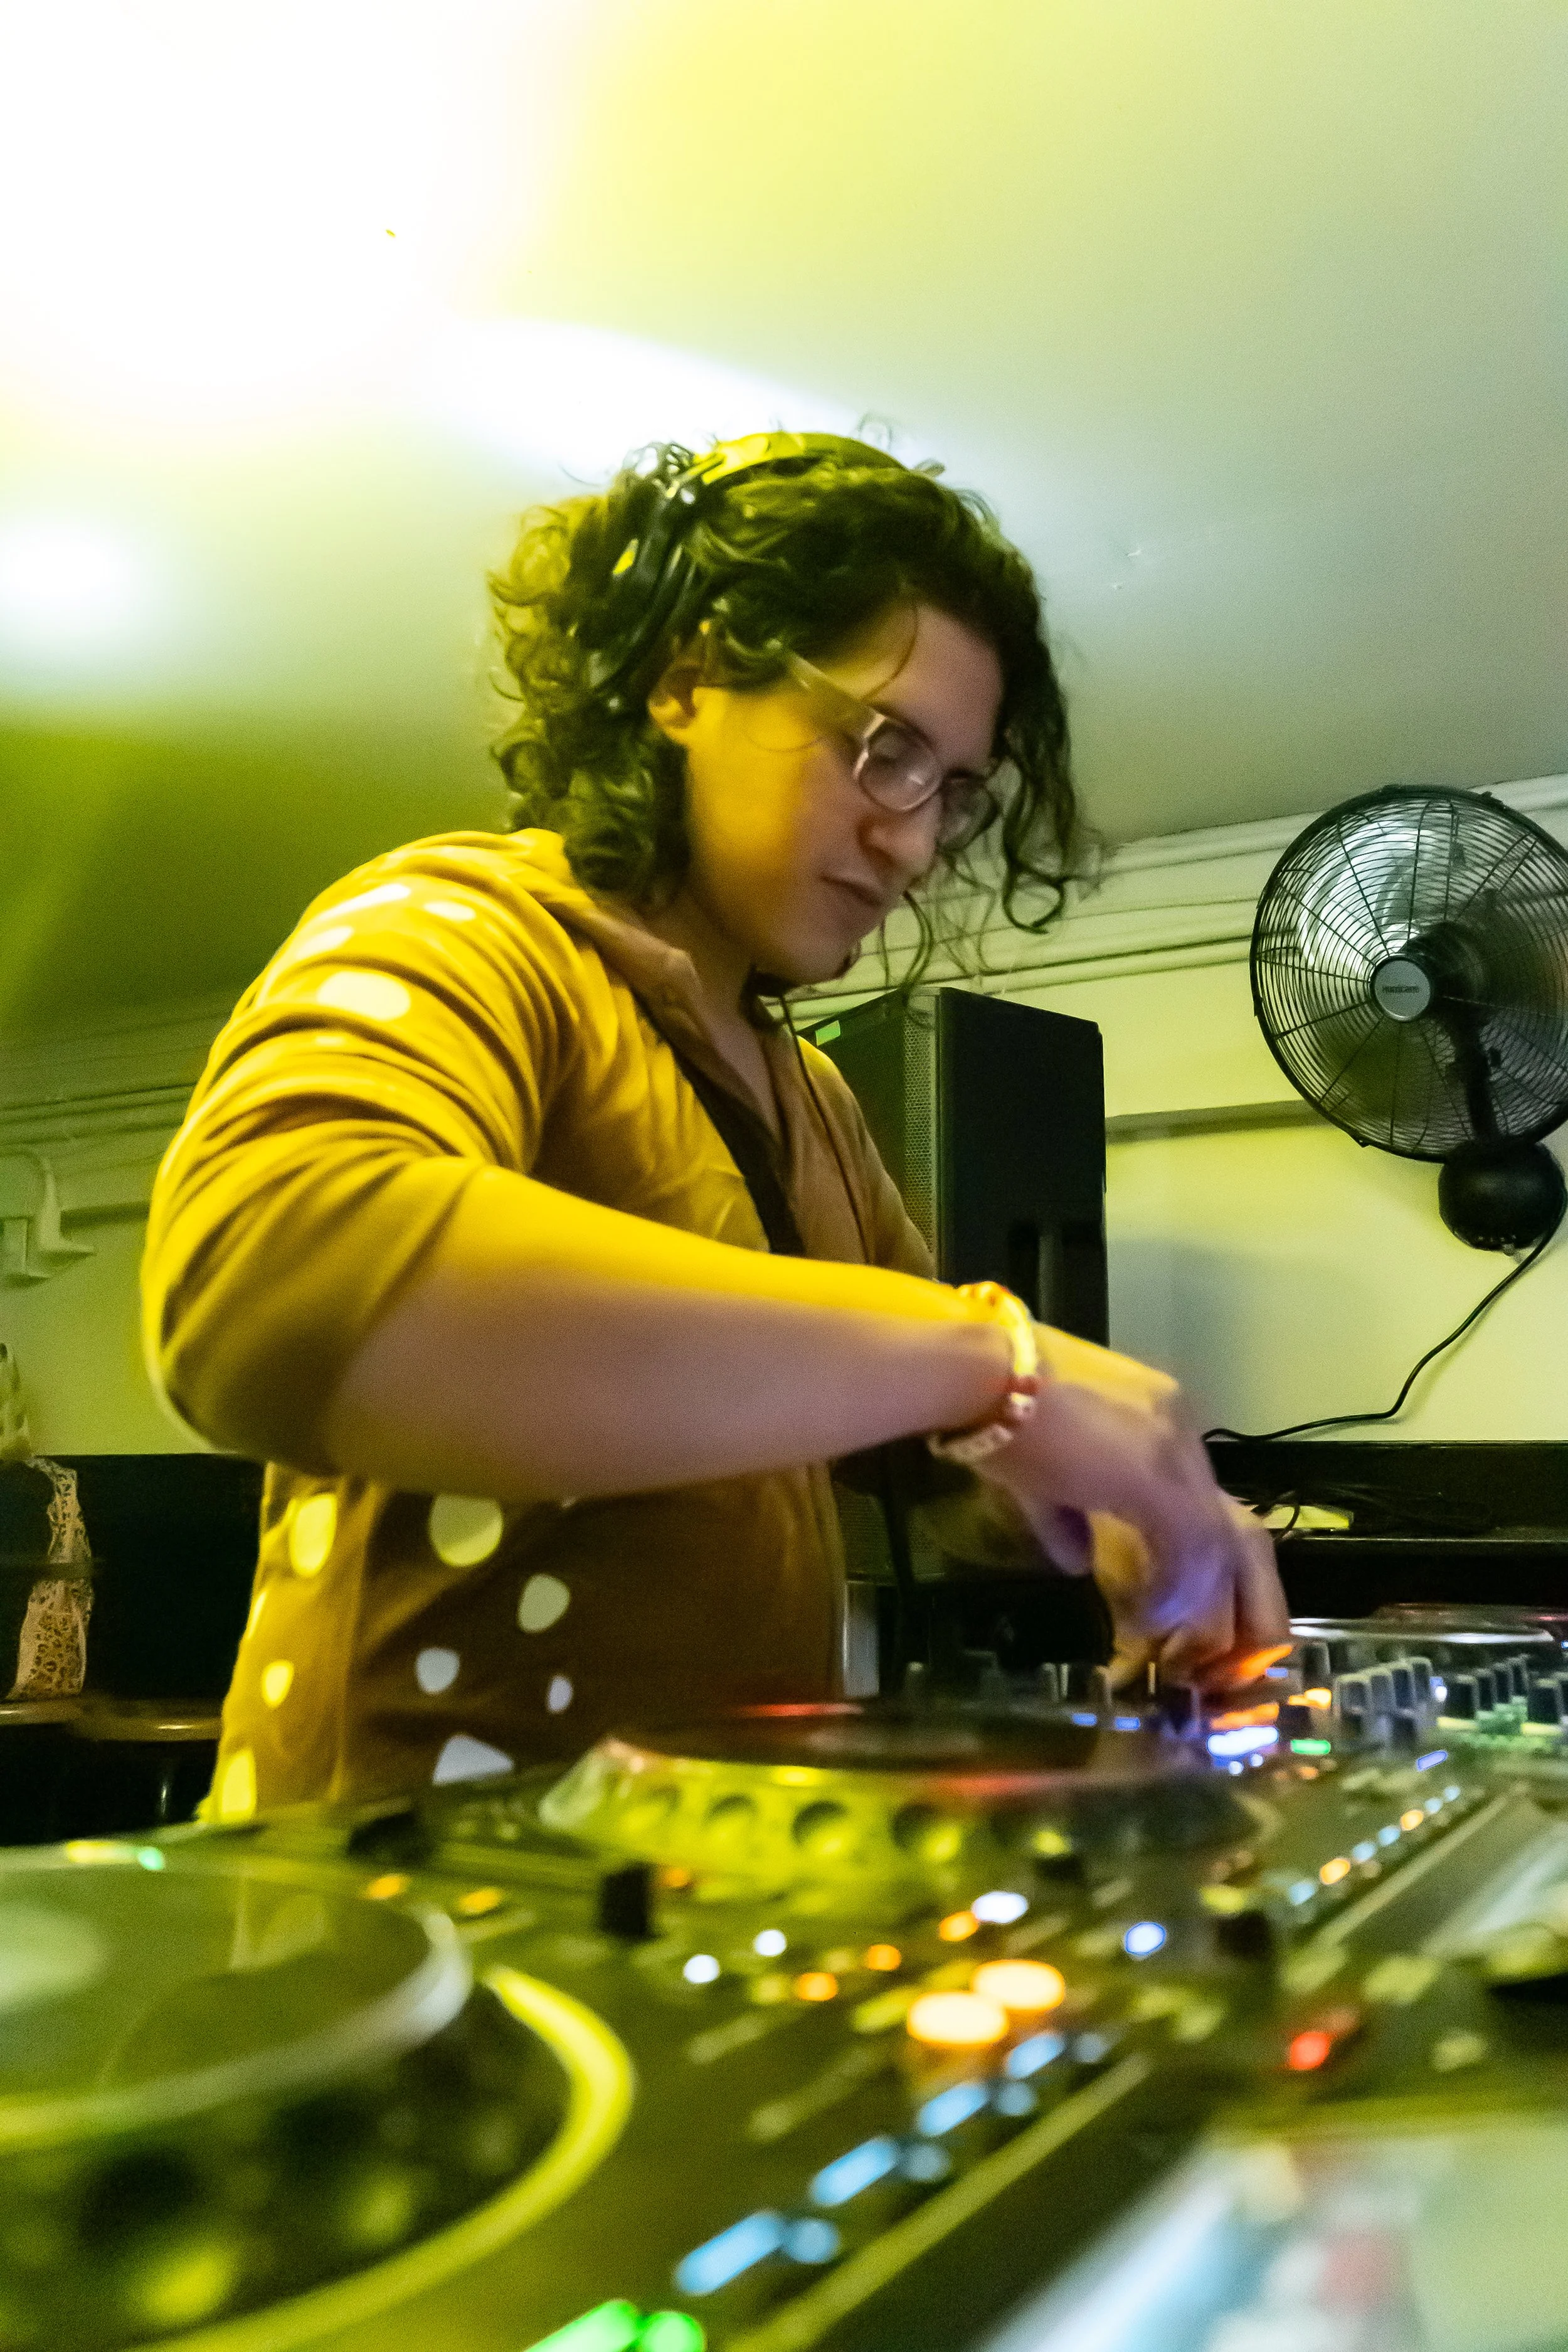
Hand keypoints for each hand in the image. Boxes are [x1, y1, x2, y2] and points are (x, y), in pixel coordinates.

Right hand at [974, 1325, 1288, 1688]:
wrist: (984, 1374)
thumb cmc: (1000, 1411)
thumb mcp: (1040, 1473)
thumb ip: (1066, 1519)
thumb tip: (1077, 1562)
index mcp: (1161, 1419)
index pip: (1205, 1501)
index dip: (1203, 1560)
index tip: (1193, 1607)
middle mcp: (1182, 1431)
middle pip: (1239, 1527)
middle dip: (1246, 1595)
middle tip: (1226, 1648)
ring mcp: (1174, 1451)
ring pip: (1218, 1544)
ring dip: (1202, 1603)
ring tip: (1180, 1643)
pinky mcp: (1155, 1476)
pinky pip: (1186, 1548)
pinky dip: (1174, 1591)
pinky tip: (1151, 1619)